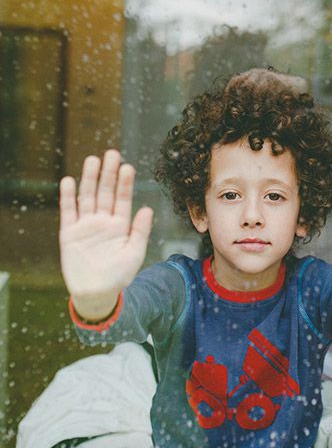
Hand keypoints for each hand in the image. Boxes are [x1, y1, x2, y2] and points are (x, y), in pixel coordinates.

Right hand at [59, 149, 152, 319]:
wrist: (97, 294)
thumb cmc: (119, 275)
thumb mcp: (134, 253)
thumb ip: (140, 231)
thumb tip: (147, 208)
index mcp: (120, 225)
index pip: (123, 199)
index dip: (125, 183)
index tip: (127, 167)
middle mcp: (103, 221)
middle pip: (105, 192)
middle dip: (108, 174)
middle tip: (112, 154)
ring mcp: (85, 225)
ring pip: (87, 197)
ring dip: (89, 179)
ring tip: (93, 160)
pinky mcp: (69, 233)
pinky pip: (68, 211)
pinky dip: (67, 197)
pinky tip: (69, 180)